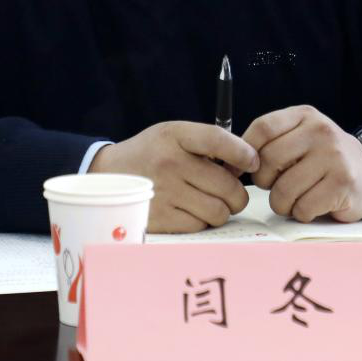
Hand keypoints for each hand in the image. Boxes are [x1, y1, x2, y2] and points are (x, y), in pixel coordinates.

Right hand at [89, 121, 260, 232]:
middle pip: (227, 185)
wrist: (109, 175)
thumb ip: (207, 144)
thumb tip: (245, 165)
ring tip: (210, 201)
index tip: (252, 161)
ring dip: (221, 209)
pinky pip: (200, 226)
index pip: (217, 139)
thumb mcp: (174, 135)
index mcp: (174, 135)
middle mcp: (169, 163)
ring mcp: (164, 192)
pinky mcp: (160, 218)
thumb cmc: (151, 153)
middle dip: (236, 192)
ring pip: (218, 211)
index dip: (242, 152)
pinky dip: (202, 221)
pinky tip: (192, 210)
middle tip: (230, 191)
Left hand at [241, 106, 361, 222]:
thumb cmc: (322, 158)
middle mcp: (320, 132)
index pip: (263, 128)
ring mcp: (334, 157)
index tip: (239, 168)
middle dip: (264, 181)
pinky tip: (311, 205)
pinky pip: (303, 207)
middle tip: (274, 186)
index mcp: (304, 116)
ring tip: (293, 199)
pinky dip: (300, 213)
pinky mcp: (343, 184)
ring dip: (281, 203)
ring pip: (283, 189)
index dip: (244, 151)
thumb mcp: (299, 136)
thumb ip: (270, 142)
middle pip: (269, 160)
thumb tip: (232, 161)